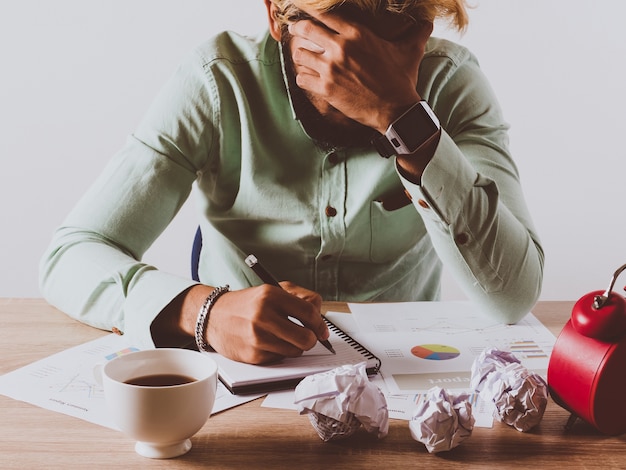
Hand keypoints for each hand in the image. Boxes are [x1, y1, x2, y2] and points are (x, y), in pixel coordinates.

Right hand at [206, 282, 327, 363]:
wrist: (214, 316)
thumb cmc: (247, 304)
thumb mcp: (272, 290)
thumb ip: (300, 298)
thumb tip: (321, 323)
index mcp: (271, 295)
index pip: (309, 312)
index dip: (320, 324)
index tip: (322, 330)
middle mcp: (263, 315)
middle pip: (306, 338)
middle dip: (311, 339)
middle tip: (307, 336)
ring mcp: (257, 337)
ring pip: (295, 351)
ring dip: (295, 347)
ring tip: (284, 337)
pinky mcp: (252, 355)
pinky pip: (279, 359)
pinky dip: (279, 353)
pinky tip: (268, 342)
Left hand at [287, 10, 432, 132]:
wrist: (396, 110)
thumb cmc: (402, 80)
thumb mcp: (410, 50)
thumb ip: (417, 32)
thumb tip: (429, 21)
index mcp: (357, 33)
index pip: (325, 14)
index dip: (312, 12)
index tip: (307, 13)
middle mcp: (340, 48)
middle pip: (306, 29)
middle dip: (299, 28)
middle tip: (296, 30)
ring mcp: (331, 69)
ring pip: (300, 54)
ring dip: (301, 55)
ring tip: (304, 57)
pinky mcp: (326, 89)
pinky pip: (301, 78)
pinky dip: (302, 77)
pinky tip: (308, 78)